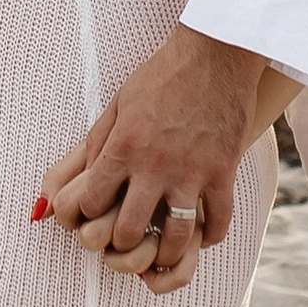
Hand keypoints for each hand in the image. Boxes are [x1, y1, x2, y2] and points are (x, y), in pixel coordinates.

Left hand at [37, 27, 276, 294]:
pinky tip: (202, 236)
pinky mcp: (223, 172)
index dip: (86, 216)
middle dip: (120, 243)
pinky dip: (210, 236)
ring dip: (164, 252)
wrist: (215, 54)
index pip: (92, 202)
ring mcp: (192, 172)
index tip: (91, 217)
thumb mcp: (118, 104)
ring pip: (176, 237)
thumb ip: (100, 143)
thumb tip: (84, 180)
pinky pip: (218, 220)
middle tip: (123, 240)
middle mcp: (154, 165)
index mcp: (123, 146)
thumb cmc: (161, 75)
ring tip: (159, 251)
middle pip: (129, 230)